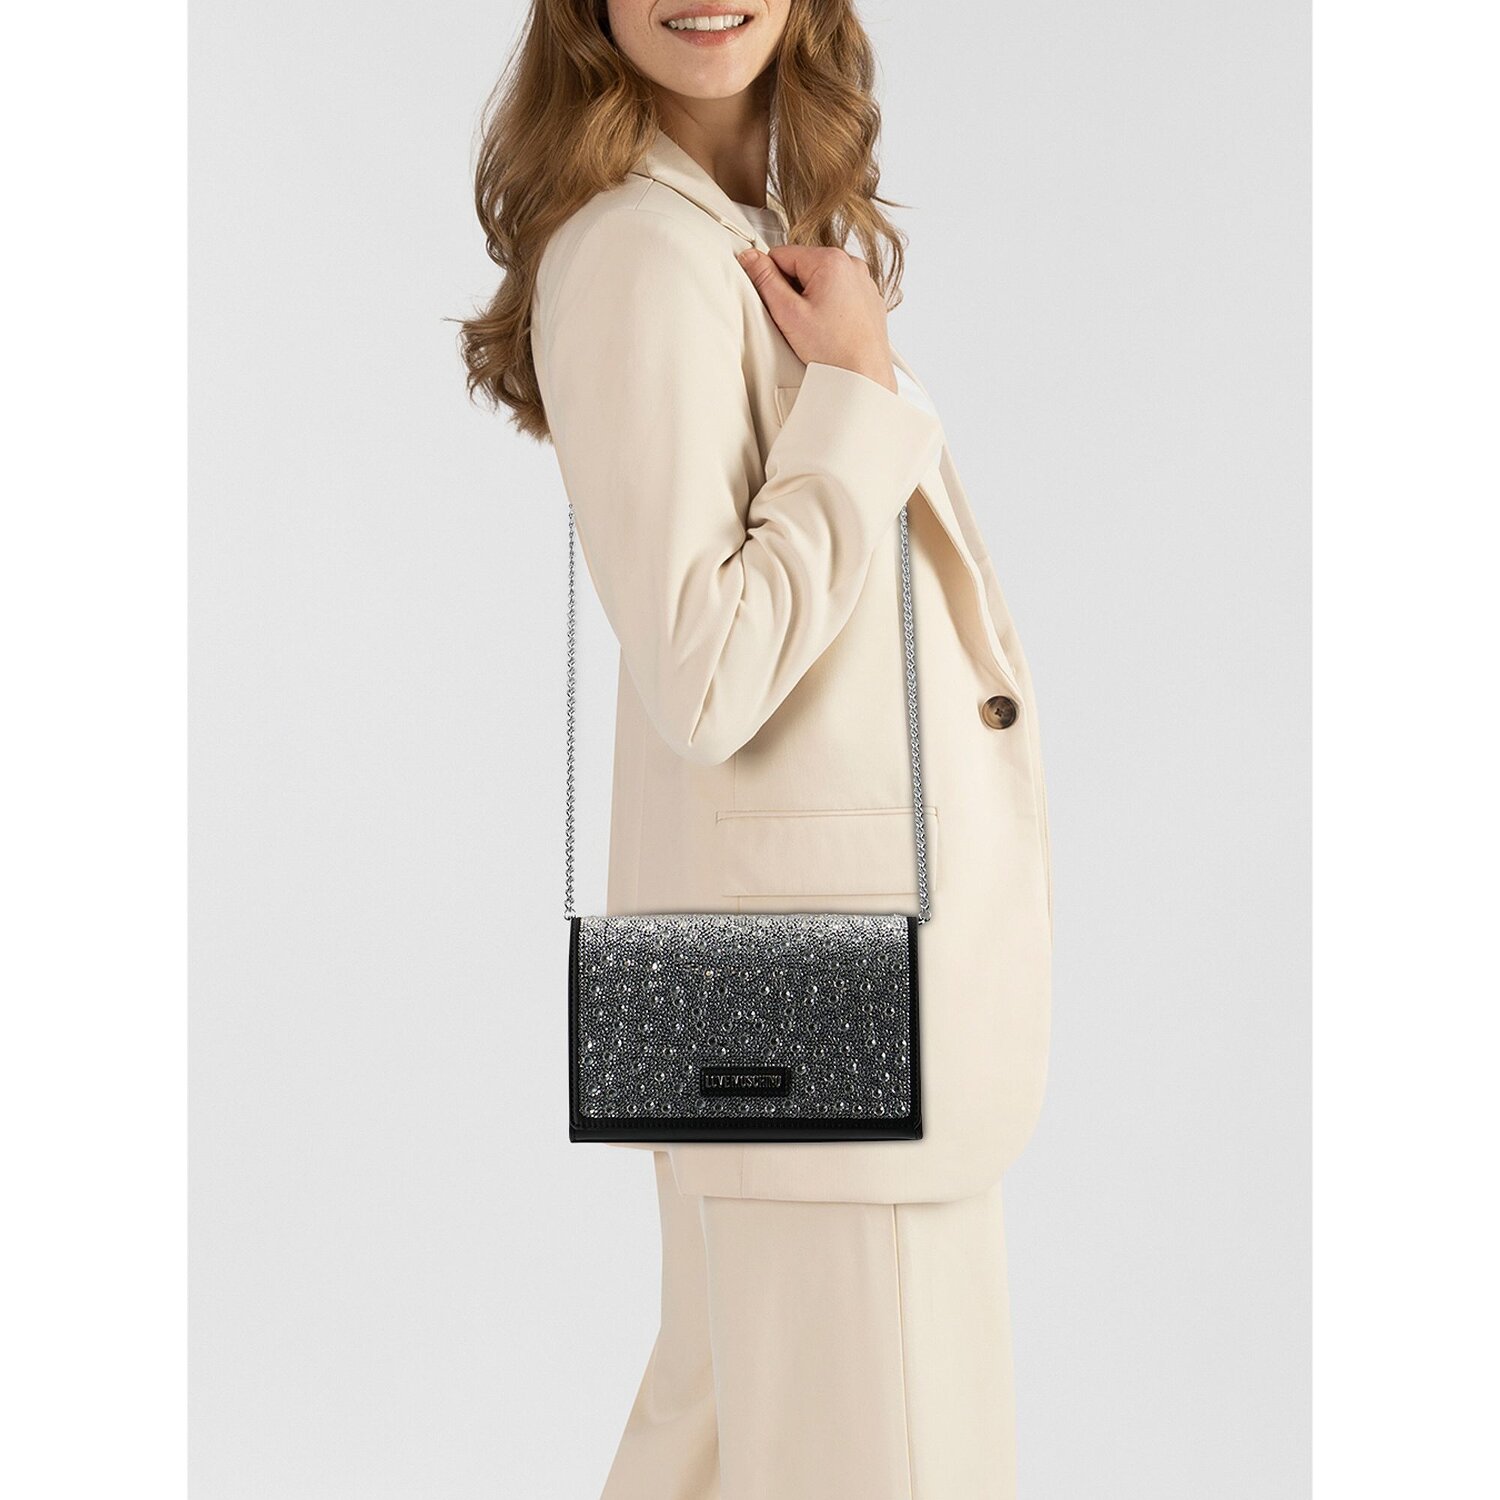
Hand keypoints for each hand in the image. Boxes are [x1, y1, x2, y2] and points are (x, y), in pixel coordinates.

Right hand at [736, 244, 897, 392]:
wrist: (864, 376)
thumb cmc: (834, 351)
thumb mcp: (788, 313)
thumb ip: (765, 280)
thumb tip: (750, 257)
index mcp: (831, 260)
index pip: (782, 254)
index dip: (771, 278)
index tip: (777, 303)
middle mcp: (852, 264)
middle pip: (803, 266)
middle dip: (793, 290)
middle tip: (797, 320)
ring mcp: (863, 281)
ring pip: (821, 280)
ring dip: (811, 298)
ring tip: (816, 327)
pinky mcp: (869, 298)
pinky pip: (839, 293)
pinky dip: (830, 307)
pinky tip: (830, 329)